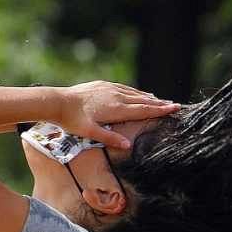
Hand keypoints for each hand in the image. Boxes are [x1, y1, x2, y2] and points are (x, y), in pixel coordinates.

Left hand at [55, 81, 181, 147]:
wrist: (57, 101)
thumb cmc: (72, 120)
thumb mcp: (90, 133)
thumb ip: (110, 138)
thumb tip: (128, 146)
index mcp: (116, 108)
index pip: (143, 109)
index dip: (160, 109)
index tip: (174, 108)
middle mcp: (116, 96)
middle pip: (142, 100)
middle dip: (159, 103)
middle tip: (173, 105)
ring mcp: (109, 88)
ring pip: (133, 92)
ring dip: (147, 97)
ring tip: (159, 100)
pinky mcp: (102, 85)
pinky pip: (123, 88)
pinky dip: (134, 92)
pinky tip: (137, 93)